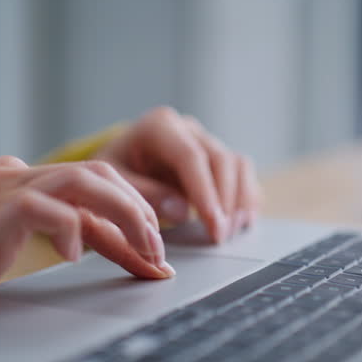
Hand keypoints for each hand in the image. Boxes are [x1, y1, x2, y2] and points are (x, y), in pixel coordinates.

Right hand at [0, 157, 173, 314]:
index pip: (93, 191)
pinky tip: (73, 255)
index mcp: (24, 180)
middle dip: (139, 210)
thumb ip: (51, 234)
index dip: (130, 220)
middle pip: (98, 174)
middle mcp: (20, 174)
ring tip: (144, 249)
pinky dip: (69, 229)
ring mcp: (6, 186)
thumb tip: (96, 243)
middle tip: (159, 250)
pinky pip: (45, 207)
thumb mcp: (13, 245)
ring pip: (84, 181)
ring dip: (123, 215)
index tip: (155, 255)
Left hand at [96, 106, 261, 242]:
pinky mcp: (217, 157)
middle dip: (225, 201)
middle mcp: (188, 129)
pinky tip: (241, 222)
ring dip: (240, 200)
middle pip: (220, 159)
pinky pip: (242, 173)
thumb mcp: (115, 183)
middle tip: (220, 236)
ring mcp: (206, 141)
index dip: (205, 192)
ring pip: (237, 164)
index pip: (190, 156)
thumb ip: (144, 194)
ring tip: (231, 232)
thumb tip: (180, 210)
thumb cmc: (115, 172)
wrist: (120, 163)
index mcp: (159, 126)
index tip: (213, 223)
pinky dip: (246, 197)